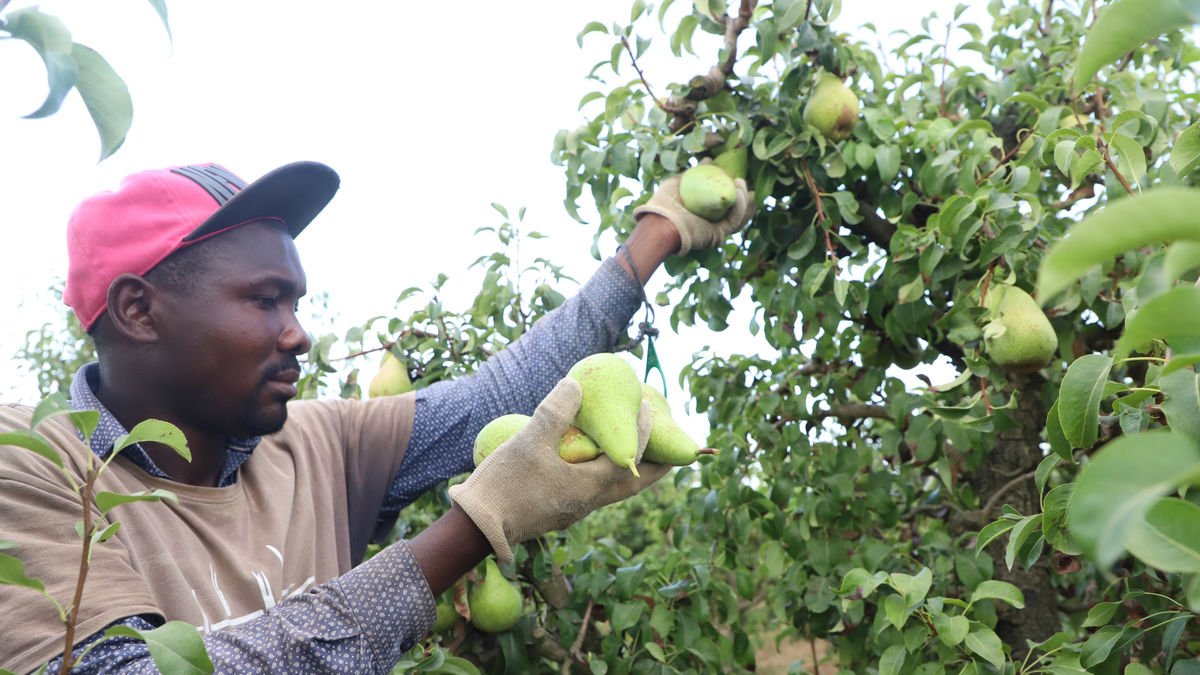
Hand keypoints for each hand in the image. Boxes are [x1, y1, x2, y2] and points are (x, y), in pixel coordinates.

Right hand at [448, 378, 668, 563]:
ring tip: (633, 450)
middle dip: (655, 466)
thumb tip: (576, 385)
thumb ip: (555, 412)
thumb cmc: (504, 484)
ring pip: (615, 491)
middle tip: (669, 448)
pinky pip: (594, 492)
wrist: (478, 527)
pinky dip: (604, 474)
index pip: (630, 457)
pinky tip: (590, 460)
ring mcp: (574, 510)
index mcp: (590, 486)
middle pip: (635, 485)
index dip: (643, 431)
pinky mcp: (559, 512)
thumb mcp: (528, 441)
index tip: (648, 406)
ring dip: (630, 471)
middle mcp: (589, 502)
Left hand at [632, 165, 754, 253]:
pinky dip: (740, 206)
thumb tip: (709, 160)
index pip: (722, 202)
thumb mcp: (678, 182)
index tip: (736, 177)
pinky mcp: (718, 236)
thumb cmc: (664, 203)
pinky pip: (734, 220)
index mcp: (701, 214)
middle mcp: (709, 225)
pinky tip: (739, 191)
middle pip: (734, 211)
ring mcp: (715, 232)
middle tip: (742, 181)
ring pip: (737, 216)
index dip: (732, 191)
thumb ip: (694, 172)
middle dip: (744, 197)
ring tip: (741, 183)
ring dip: (744, 199)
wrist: (661, 221)